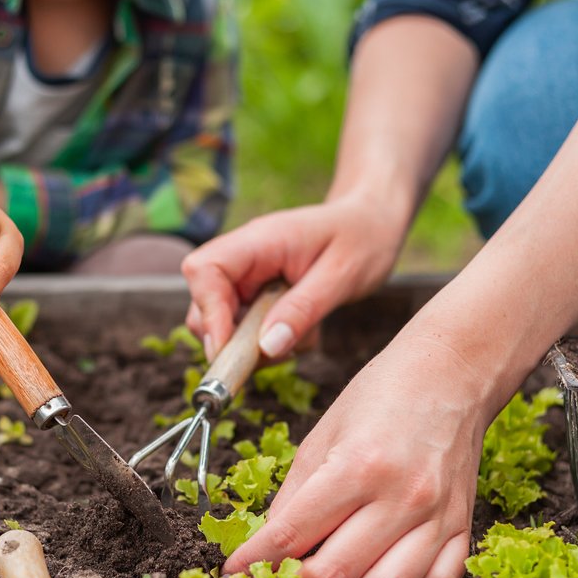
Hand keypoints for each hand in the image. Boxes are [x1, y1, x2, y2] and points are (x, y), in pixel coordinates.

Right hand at [182, 199, 401, 360]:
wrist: (373, 223)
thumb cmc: (362, 238)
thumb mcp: (342, 276)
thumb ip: (303, 310)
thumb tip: (266, 347)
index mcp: (258, 240)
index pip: (204, 271)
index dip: (209, 314)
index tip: (228, 350)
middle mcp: (244, 258)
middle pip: (203, 304)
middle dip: (230, 339)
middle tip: (273, 354)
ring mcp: (248, 277)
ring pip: (223, 324)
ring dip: (255, 346)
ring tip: (301, 336)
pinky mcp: (257, 295)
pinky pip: (246, 330)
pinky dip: (269, 344)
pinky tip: (303, 331)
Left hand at [224, 332, 490, 577]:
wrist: (451, 373)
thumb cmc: (381, 395)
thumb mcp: (322, 433)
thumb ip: (293, 494)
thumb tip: (268, 545)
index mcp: (357, 466)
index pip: (292, 535)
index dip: (255, 562)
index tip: (233, 573)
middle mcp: (401, 496)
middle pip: (335, 574)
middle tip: (278, 576)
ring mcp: (438, 516)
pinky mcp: (463, 525)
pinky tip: (378, 572)